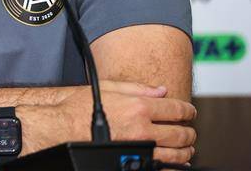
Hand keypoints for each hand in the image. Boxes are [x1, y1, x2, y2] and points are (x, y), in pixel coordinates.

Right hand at [54, 82, 196, 165]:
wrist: (61, 128)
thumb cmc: (79, 107)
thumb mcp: (106, 88)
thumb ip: (137, 88)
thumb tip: (161, 90)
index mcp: (139, 107)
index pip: (176, 109)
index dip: (188, 111)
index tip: (190, 112)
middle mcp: (142, 129)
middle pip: (181, 133)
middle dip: (189, 132)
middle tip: (189, 131)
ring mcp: (140, 149)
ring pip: (176, 154)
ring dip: (186, 151)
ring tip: (186, 148)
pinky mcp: (134, 163)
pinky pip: (163, 168)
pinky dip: (174, 167)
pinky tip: (176, 164)